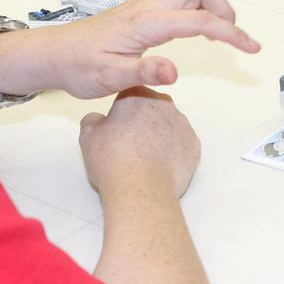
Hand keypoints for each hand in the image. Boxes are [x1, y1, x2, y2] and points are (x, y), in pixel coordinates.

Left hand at [0, 0, 259, 98]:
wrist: (54, 54)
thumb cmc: (78, 66)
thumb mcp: (109, 78)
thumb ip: (143, 73)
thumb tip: (174, 72)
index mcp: (145, 23)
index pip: (200, 21)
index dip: (231, 33)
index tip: (252, 47)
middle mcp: (147, 6)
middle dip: (224, 9)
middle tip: (235, 37)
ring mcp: (143, 3)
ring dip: (210, 1)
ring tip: (220, 29)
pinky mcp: (139, 6)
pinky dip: (195, 1)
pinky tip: (194, 22)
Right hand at [79, 88, 199, 198]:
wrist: (142, 189)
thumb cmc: (112, 160)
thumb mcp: (88, 137)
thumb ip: (92, 121)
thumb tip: (97, 119)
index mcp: (136, 95)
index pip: (129, 94)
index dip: (121, 112)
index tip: (116, 129)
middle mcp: (164, 103)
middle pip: (151, 108)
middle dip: (141, 121)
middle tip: (128, 145)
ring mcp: (183, 124)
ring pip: (168, 126)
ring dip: (158, 136)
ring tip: (144, 159)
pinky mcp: (194, 144)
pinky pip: (181, 144)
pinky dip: (173, 152)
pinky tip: (160, 166)